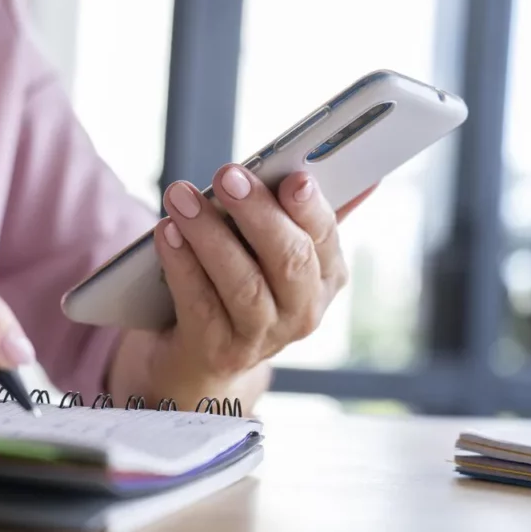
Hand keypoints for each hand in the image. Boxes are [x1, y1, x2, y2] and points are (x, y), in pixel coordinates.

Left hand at [108, 166, 374, 412]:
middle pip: (287, 260)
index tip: (293, 177)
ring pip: (243, 284)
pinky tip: (167, 233)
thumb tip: (364, 176)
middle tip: (227, 174)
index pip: (325, 236)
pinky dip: (181, 265)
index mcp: (325, 277)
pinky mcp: (218, 351)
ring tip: (181, 197)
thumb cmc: (240, 283)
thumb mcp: (274, 249)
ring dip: (209, 234)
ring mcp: (261, 337)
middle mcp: (302, 311)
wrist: (200, 356)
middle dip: (257, 213)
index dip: (310, 208)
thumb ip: (305, 214)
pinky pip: (200, 304)